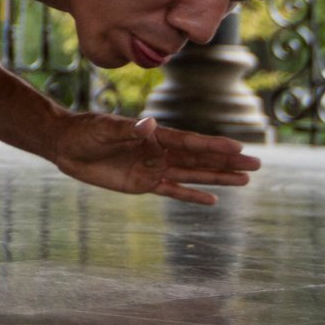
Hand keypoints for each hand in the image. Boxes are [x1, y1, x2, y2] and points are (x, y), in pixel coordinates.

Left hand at [50, 112, 259, 205]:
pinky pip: (173, 191)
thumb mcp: (106, 129)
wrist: (67, 146)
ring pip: (193, 174)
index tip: (239, 148)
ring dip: (218, 177)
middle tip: (256, 164)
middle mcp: (160, 152)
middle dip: (227, 161)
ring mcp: (154, 168)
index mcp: (154, 135)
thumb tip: (150, 124)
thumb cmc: (86, 132)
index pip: (190, 142)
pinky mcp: (144, 184)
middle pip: (200, 158)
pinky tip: (213, 200)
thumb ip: (129, 129)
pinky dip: (192, 195)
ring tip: (245, 179)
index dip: (214, 145)